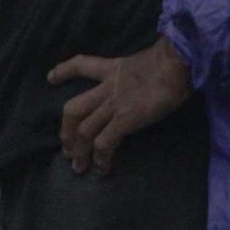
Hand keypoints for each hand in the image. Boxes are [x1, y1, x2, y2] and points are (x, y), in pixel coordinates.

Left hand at [52, 40, 191, 175]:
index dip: (63, 71)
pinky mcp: (125, 118)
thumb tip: (147, 84)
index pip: (81, 65)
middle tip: (67, 149)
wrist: (179, 63)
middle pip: (73, 109)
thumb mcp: (150, 62)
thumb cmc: (174, 61)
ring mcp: (114, 104)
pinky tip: (103, 168)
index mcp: (113, 69)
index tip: (51, 78)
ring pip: (84, 129)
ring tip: (79, 166)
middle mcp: (107, 87)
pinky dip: (101, 157)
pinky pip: (105, 142)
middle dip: (66, 132)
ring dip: (79, 151)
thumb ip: (140, 74)